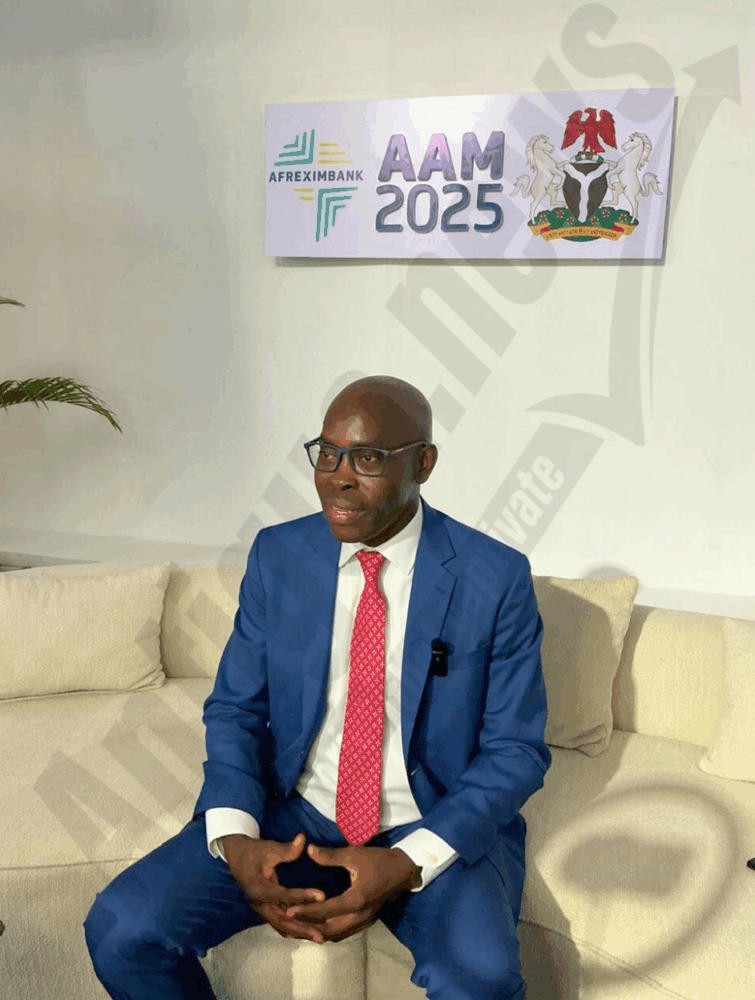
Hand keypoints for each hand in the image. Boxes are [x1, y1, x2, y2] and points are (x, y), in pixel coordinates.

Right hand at [223, 833, 325, 941]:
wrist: (236, 857)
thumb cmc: (253, 852)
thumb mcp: (268, 848)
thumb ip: (286, 849)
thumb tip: (303, 838)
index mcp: (258, 888)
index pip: (283, 896)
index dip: (303, 896)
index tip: (322, 896)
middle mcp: (258, 903)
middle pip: (282, 921)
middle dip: (302, 929)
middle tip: (322, 936)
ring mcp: (260, 909)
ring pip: (281, 926)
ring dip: (299, 932)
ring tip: (319, 938)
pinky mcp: (264, 910)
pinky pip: (279, 923)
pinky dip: (293, 929)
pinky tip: (307, 932)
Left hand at [284, 844, 421, 942]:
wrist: (404, 870)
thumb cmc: (379, 860)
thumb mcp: (355, 854)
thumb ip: (331, 856)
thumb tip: (309, 850)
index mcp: (355, 901)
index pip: (325, 911)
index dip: (305, 911)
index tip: (288, 911)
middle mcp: (359, 916)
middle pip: (329, 931)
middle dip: (310, 928)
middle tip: (292, 923)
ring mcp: (365, 920)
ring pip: (337, 935)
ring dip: (319, 931)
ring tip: (302, 926)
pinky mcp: (367, 920)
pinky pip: (345, 932)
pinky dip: (331, 931)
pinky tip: (321, 925)